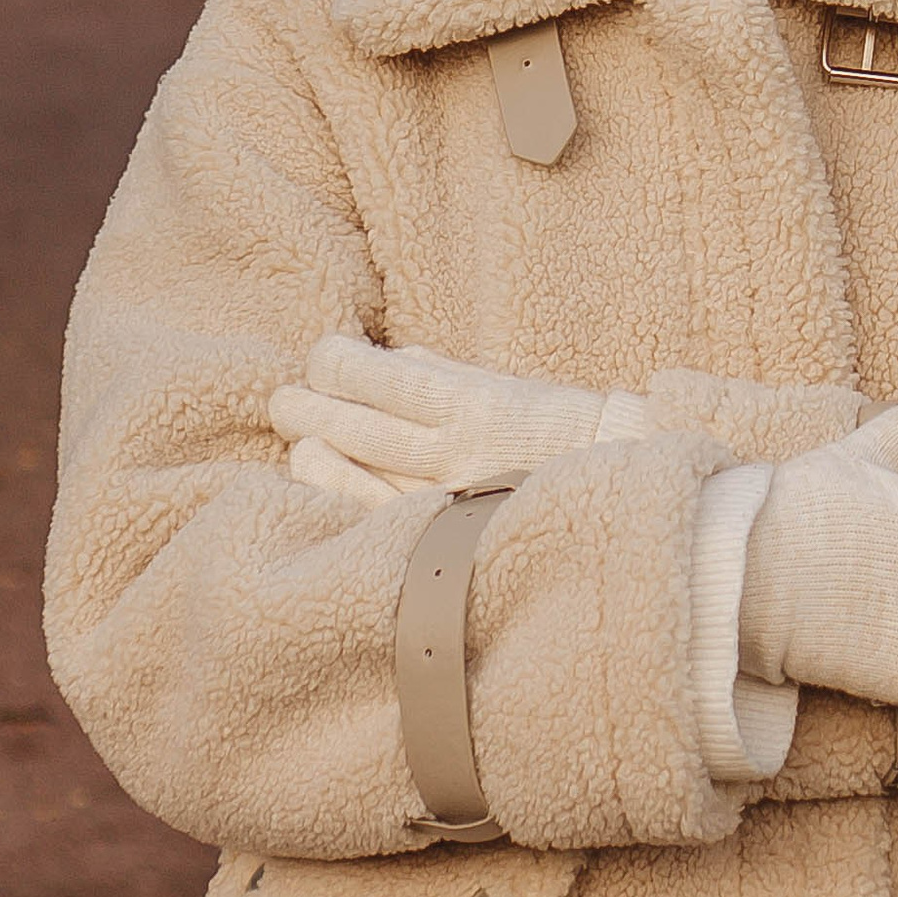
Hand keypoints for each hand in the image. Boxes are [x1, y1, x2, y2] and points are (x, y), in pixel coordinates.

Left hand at [271, 335, 637, 512]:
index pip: (379, 377)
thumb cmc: (556, 430)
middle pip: (356, 427)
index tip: (320, 356)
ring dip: (314, 456)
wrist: (613, 490)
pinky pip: (375, 523)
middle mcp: (454, 450)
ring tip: (298, 444)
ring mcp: (444, 500)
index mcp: (471, 400)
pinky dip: (341, 502)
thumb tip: (382, 358)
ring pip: (355, 479)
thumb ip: (441, 372)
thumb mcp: (504, 384)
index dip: (336, 363)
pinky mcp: (443, 540)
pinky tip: (320, 489)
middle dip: (310, 409)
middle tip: (284, 400)